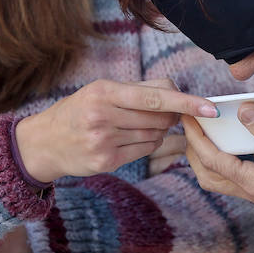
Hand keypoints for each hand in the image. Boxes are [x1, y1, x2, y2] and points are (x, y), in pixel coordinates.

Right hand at [15, 79, 217, 182]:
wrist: (44, 142)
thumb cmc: (79, 110)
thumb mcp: (101, 90)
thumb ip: (140, 90)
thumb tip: (179, 93)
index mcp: (103, 92)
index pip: (155, 97)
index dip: (186, 102)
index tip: (209, 107)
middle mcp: (102, 117)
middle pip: (159, 118)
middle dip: (170, 115)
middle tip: (166, 112)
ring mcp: (103, 142)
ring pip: (154, 135)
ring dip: (157, 130)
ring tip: (135, 124)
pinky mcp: (105, 162)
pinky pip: (144, 150)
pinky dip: (146, 143)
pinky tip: (129, 138)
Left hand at [181, 101, 253, 222]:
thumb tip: (243, 111)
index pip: (213, 160)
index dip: (196, 138)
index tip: (188, 116)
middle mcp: (251, 191)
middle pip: (207, 175)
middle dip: (194, 152)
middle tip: (191, 126)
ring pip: (219, 178)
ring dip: (208, 158)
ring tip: (206, 133)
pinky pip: (236, 176)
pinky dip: (227, 160)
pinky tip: (236, 141)